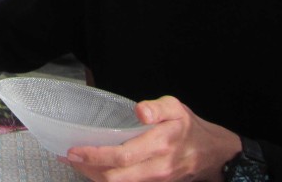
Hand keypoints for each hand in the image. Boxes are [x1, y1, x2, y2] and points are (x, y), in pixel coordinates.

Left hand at [63, 96, 240, 181]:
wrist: (213, 152)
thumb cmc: (189, 127)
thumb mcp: (176, 108)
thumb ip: (157, 108)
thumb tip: (140, 111)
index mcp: (160, 145)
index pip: (123, 156)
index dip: (96, 156)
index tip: (75, 149)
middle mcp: (157, 167)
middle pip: (116, 177)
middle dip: (88, 169)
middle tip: (68, 156)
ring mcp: (156, 180)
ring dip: (95, 176)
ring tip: (77, 162)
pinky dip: (108, 179)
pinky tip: (95, 169)